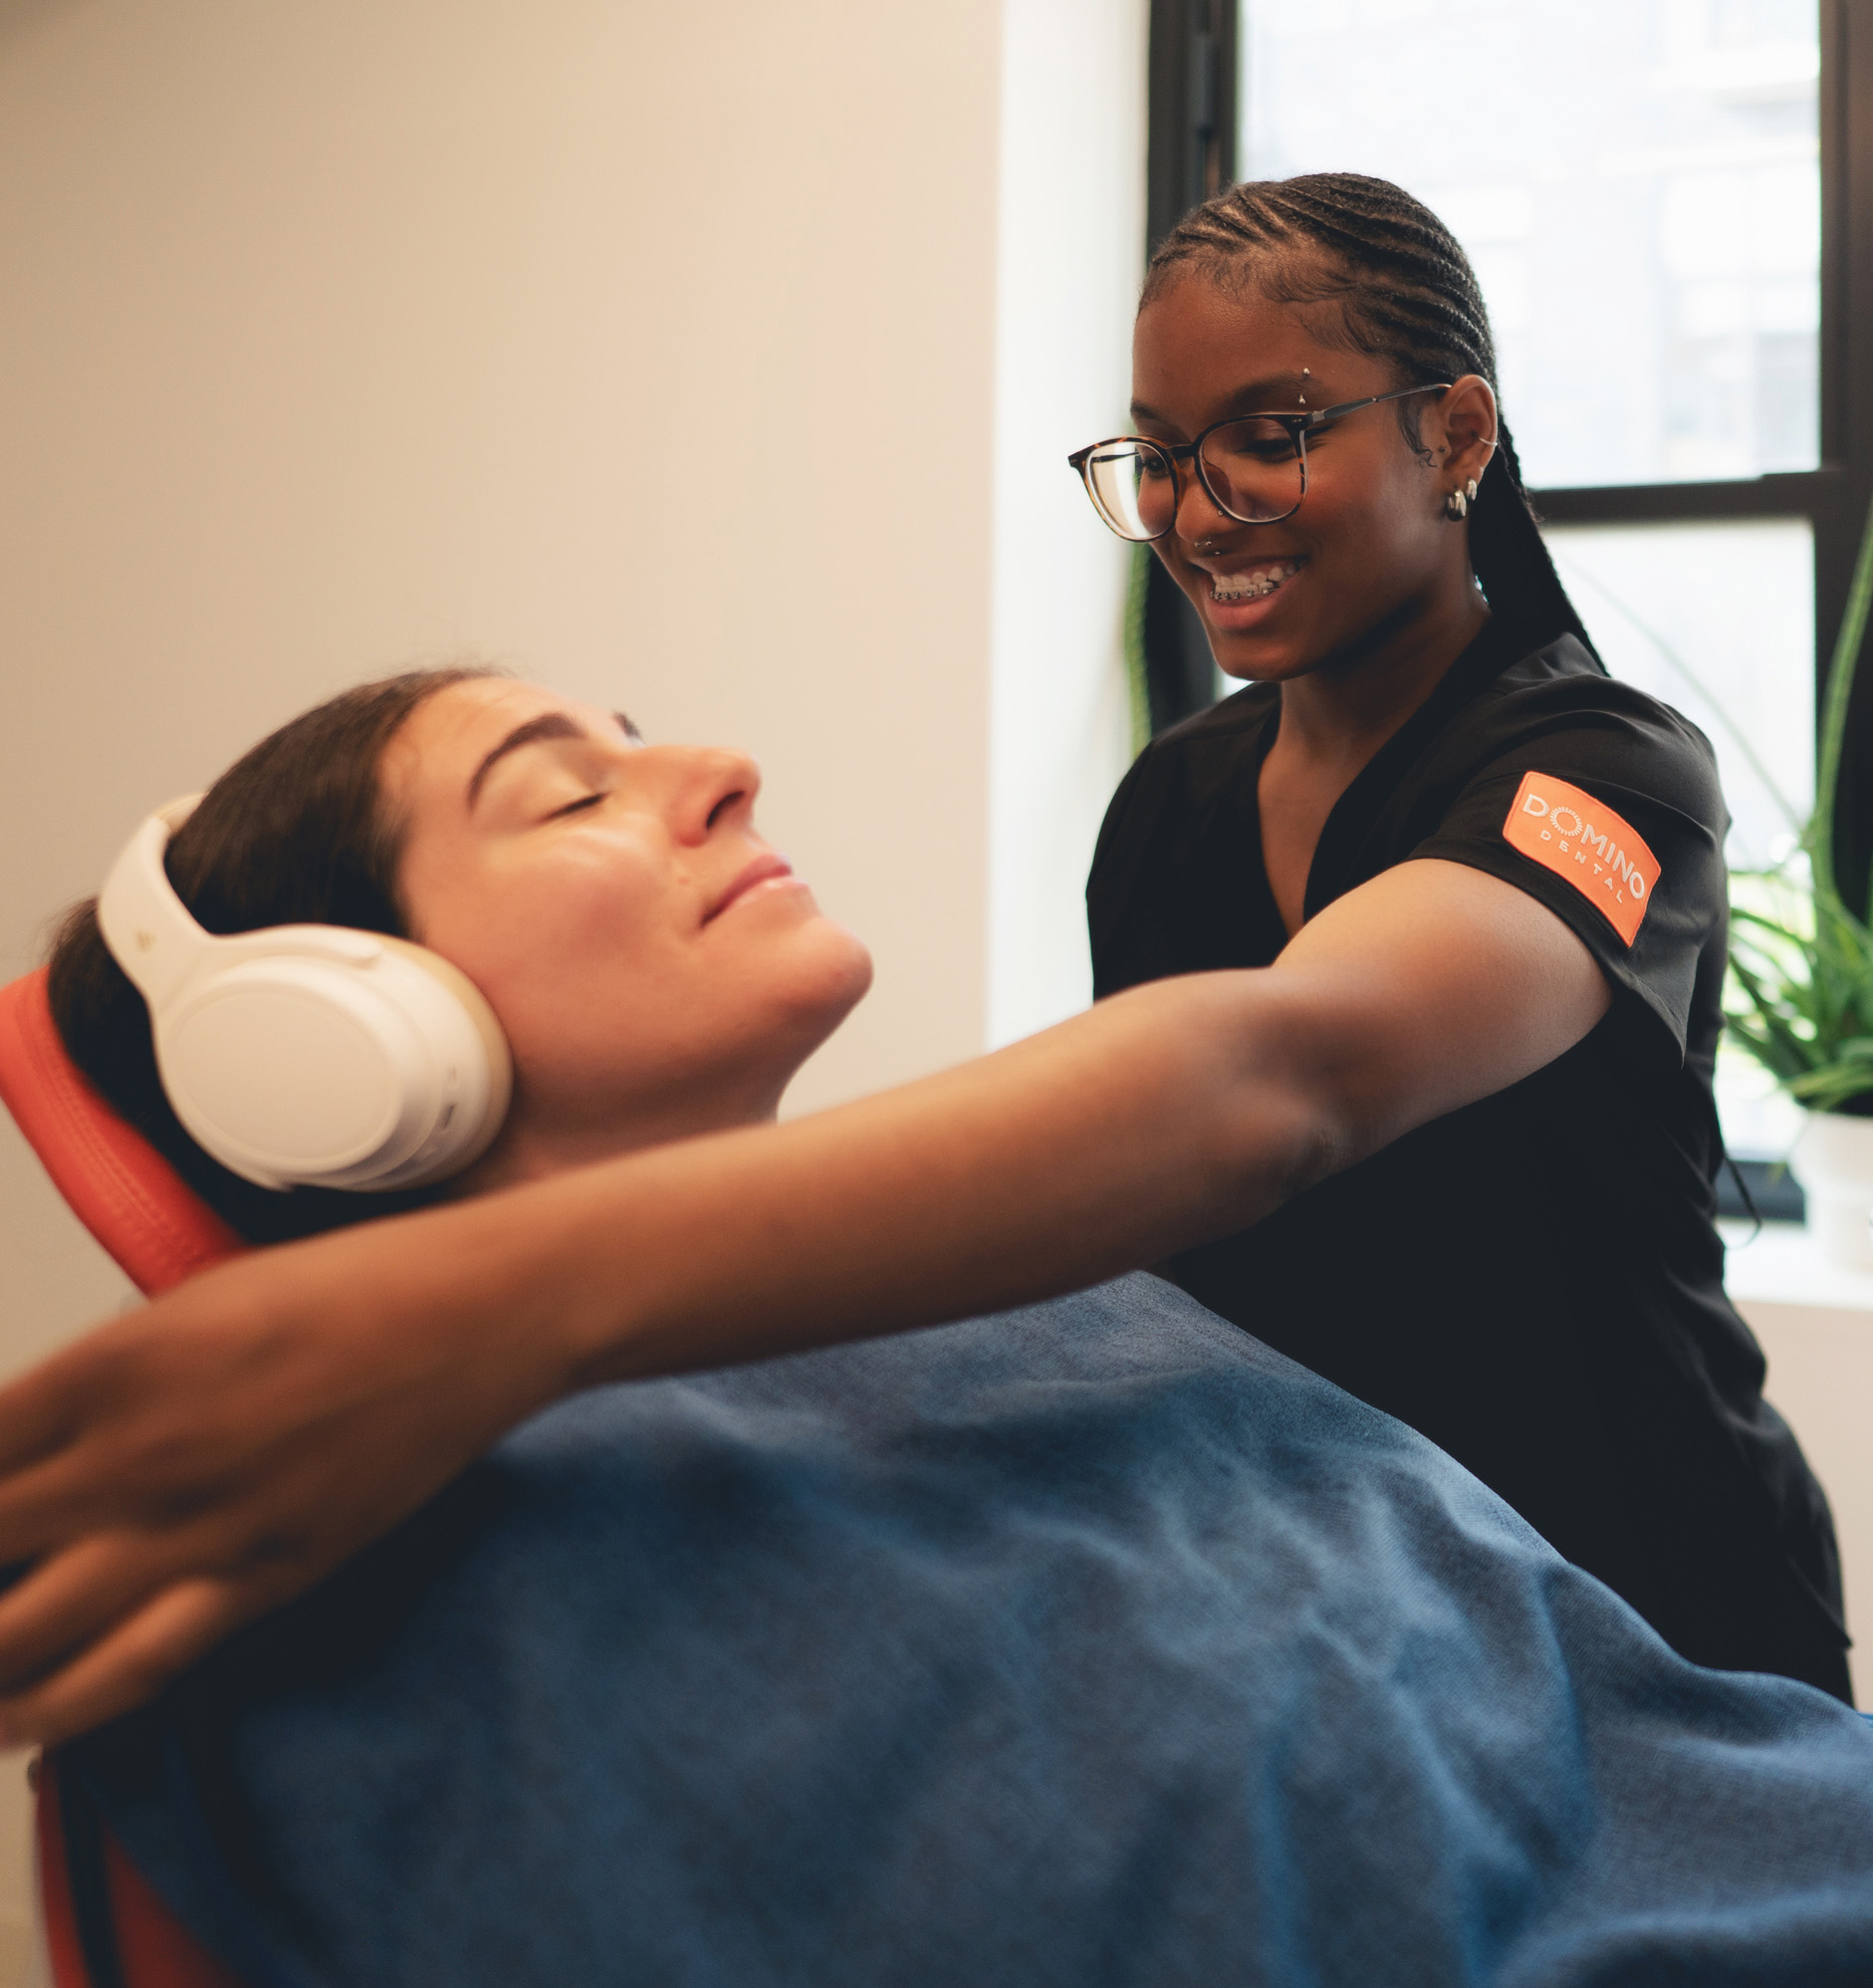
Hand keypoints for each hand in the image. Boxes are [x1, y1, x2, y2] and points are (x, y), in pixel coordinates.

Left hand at [0, 1200, 573, 1745]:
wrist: (481, 1312)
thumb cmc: (354, 1284)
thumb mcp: (196, 1299)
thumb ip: (100, 1375)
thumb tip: (26, 1443)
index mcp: (112, 1364)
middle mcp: (137, 1455)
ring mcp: (199, 1528)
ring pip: (22, 1639)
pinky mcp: (263, 1580)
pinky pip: (132, 1670)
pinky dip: (58, 1709)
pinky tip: (22, 1719)